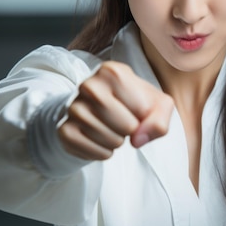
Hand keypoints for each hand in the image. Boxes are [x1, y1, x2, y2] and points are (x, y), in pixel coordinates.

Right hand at [58, 61, 173, 160]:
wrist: (96, 108)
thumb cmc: (132, 102)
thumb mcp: (156, 103)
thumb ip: (160, 119)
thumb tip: (138, 139)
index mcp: (113, 72)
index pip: (143, 109)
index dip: (146, 116)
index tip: (136, 108)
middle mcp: (89, 85)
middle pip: (128, 127)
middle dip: (132, 130)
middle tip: (124, 120)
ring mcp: (73, 108)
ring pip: (112, 141)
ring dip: (118, 141)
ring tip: (111, 128)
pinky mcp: (65, 130)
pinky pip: (96, 153)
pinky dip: (104, 152)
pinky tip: (100, 138)